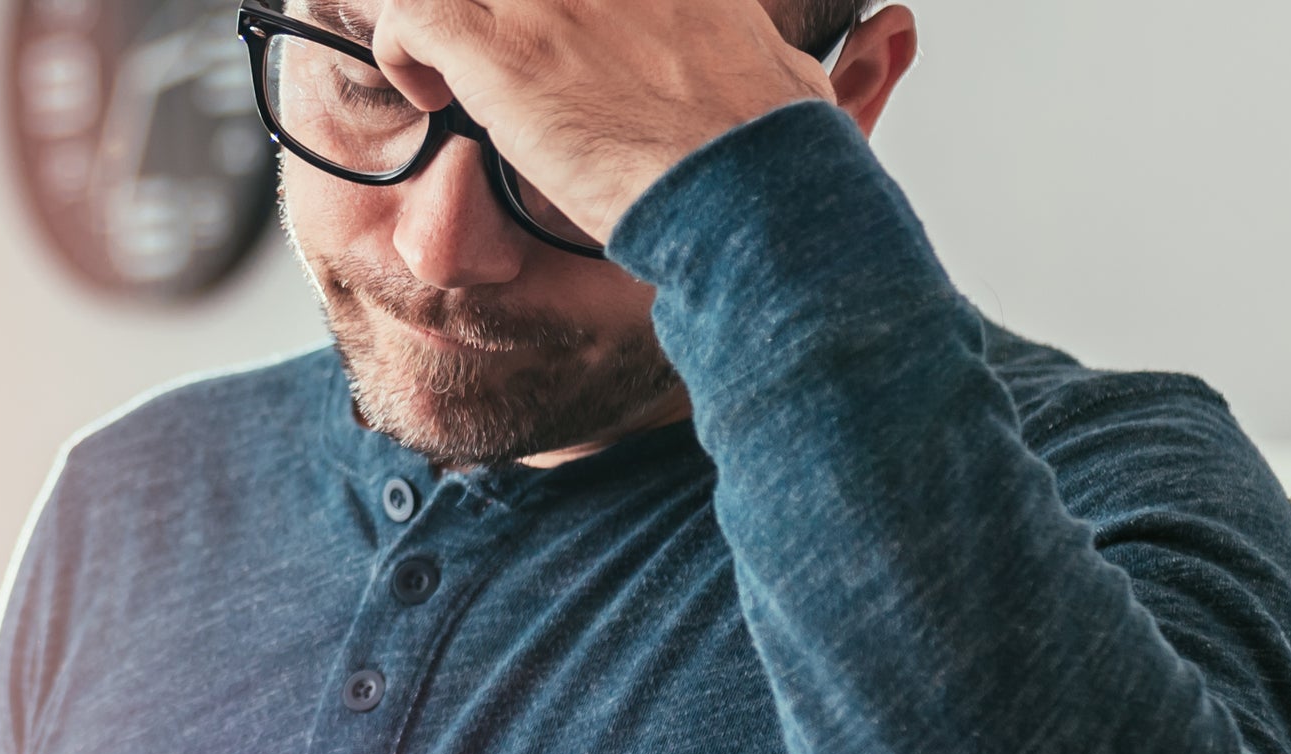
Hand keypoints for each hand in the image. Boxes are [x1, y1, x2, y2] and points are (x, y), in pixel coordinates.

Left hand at [368, 0, 834, 239]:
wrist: (748, 197)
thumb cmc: (776, 155)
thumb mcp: (800, 73)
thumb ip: (810, 46)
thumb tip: (887, 32)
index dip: (560, 6)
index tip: (549, 34)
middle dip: (485, 12)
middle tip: (478, 45)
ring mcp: (551, 0)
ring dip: (432, 19)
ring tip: (442, 67)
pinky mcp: (504, 49)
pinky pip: (412, 13)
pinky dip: (403, 49)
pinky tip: (430, 94)